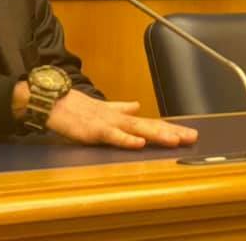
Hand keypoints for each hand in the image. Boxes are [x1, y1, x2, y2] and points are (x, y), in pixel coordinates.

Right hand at [38, 88, 197, 148]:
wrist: (53, 101)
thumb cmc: (76, 107)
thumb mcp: (102, 108)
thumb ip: (120, 108)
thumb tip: (136, 106)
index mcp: (121, 116)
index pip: (151, 122)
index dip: (170, 127)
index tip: (190, 132)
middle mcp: (119, 118)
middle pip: (150, 125)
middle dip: (172, 131)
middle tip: (193, 137)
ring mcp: (107, 123)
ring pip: (136, 129)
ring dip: (157, 134)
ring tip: (175, 139)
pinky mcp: (94, 130)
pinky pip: (112, 136)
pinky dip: (126, 139)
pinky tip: (139, 143)